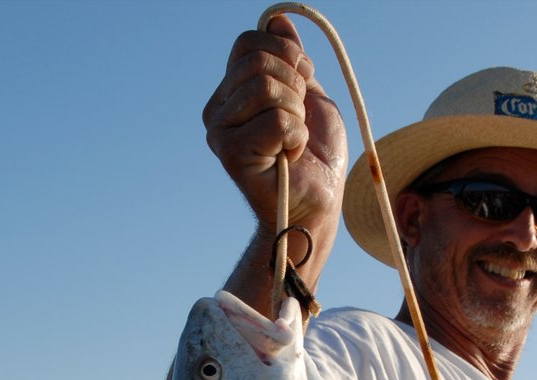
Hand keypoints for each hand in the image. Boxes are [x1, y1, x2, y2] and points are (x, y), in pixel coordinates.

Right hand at [202, 15, 347, 233]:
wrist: (317, 203)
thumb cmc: (316, 156)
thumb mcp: (311, 95)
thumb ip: (292, 61)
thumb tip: (277, 20)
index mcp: (233, 91)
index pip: (249, 43)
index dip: (287, 56)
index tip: (304, 82)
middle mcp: (218, 109)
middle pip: (259, 62)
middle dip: (296, 87)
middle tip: (299, 120)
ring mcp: (220, 132)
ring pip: (266, 88)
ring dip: (297, 114)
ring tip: (294, 140)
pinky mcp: (231, 155)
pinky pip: (275, 121)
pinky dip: (297, 137)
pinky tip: (290, 156)